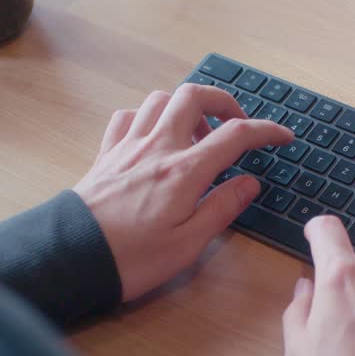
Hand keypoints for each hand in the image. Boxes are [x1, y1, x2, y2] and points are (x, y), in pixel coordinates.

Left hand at [73, 85, 292, 301]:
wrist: (71, 258)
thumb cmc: (132, 259)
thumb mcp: (188, 244)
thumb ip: (222, 208)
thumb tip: (249, 182)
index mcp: (184, 171)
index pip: (234, 135)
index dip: (265, 131)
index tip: (283, 136)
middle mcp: (157, 148)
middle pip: (194, 96)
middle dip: (223, 101)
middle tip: (237, 125)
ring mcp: (128, 147)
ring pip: (159, 99)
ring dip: (185, 106)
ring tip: (197, 133)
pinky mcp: (106, 155)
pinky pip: (127, 117)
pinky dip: (147, 117)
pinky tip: (154, 137)